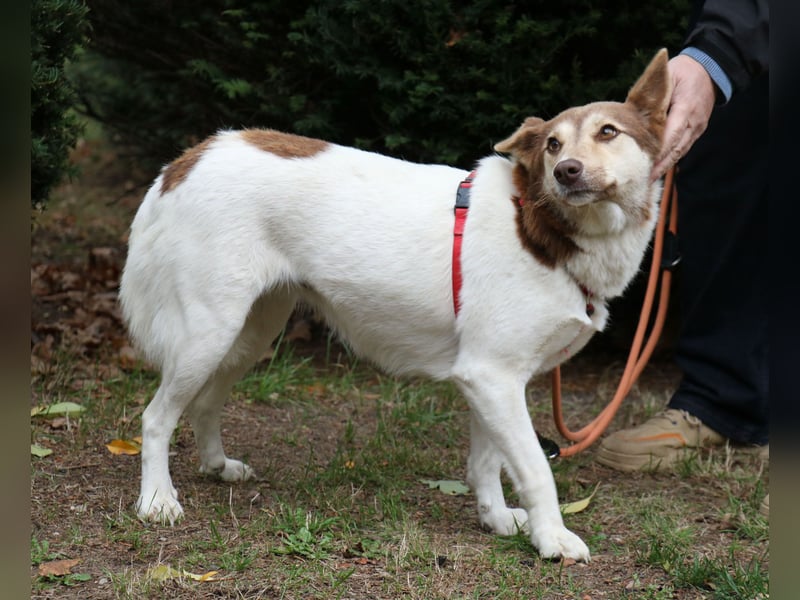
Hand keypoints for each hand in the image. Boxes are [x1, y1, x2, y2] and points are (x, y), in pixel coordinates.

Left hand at [651, 54, 716, 180]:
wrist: (710, 69)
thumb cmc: (684, 71)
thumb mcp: (668, 76)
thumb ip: (654, 96)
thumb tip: (633, 115)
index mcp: (686, 108)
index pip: (672, 134)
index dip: (659, 151)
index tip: (646, 164)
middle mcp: (694, 121)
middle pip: (676, 149)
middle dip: (660, 165)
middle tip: (643, 179)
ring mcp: (697, 127)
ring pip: (680, 151)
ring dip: (665, 165)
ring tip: (648, 178)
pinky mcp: (697, 130)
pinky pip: (683, 147)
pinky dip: (671, 158)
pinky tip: (659, 167)